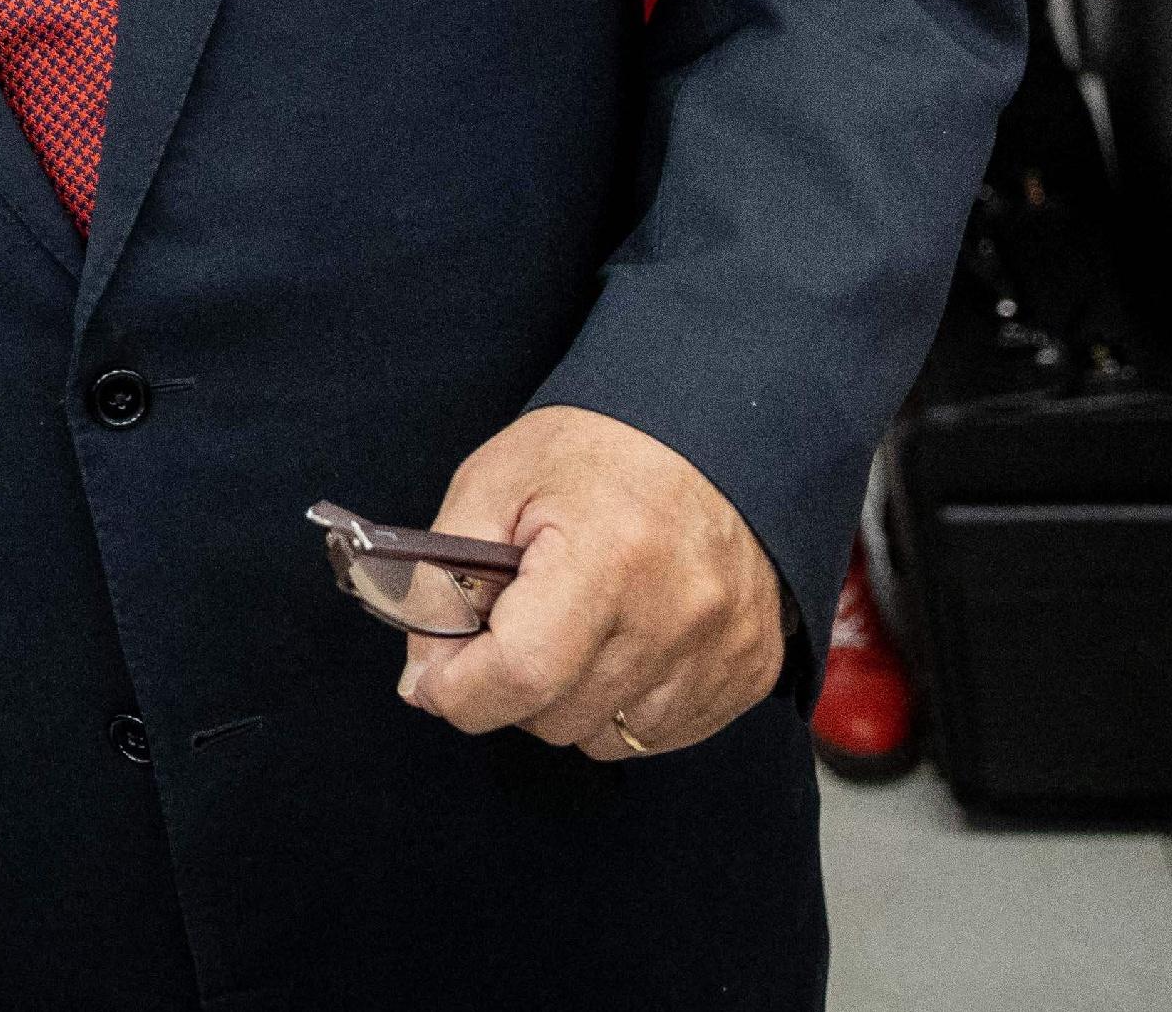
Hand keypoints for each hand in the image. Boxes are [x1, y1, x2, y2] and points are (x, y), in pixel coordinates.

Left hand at [395, 405, 783, 762]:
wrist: (706, 434)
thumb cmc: (592, 454)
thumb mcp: (492, 487)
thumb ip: (439, 585)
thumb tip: (423, 682)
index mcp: (608, 555)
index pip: (522, 671)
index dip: (461, 690)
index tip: (438, 677)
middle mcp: (676, 615)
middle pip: (555, 717)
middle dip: (510, 686)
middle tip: (513, 623)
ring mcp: (722, 651)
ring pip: (602, 738)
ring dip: (568, 699)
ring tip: (573, 626)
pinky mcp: (749, 672)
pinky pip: (657, 734)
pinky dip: (623, 704)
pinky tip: (621, 642)